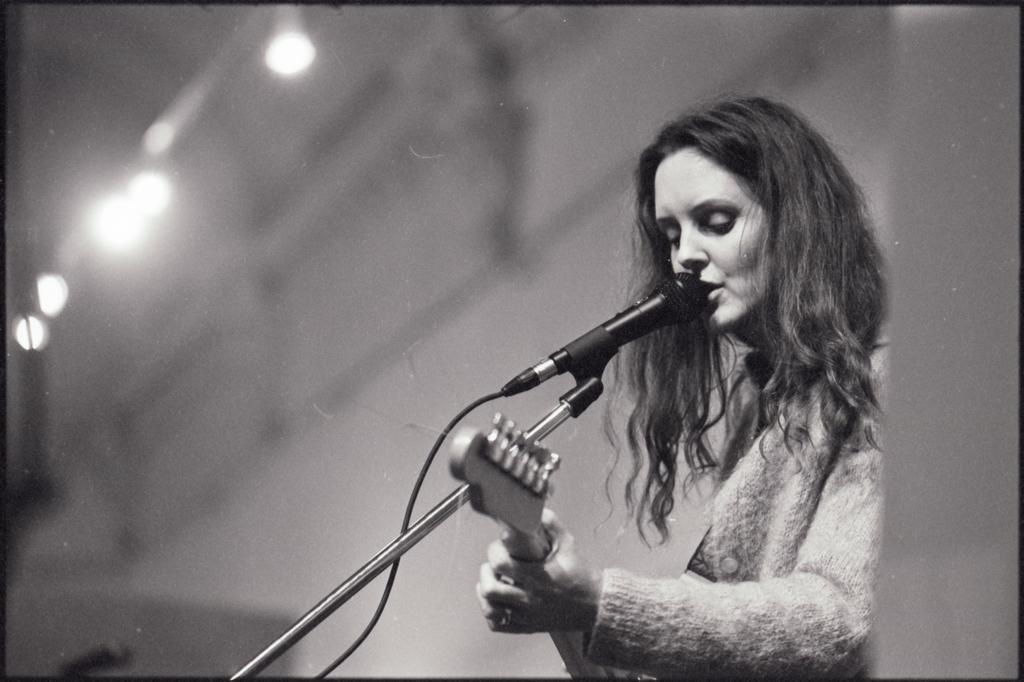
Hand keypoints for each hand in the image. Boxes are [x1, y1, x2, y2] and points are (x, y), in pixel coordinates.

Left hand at [476, 508, 601, 633]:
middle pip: (490, 590)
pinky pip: (499, 626)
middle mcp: (530, 598)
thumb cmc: (581, 574)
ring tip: (491, 581)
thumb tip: (538, 510)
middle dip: (485, 573)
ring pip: (491, 610)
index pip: (502, 564)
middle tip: (492, 564)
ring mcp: (528, 616)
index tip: (499, 546)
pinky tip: (496, 601)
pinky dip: (491, 613)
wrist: (595, 605)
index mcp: (538, 577)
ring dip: (485, 593)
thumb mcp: (569, 545)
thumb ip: (553, 526)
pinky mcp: (528, 627)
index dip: (494, 552)